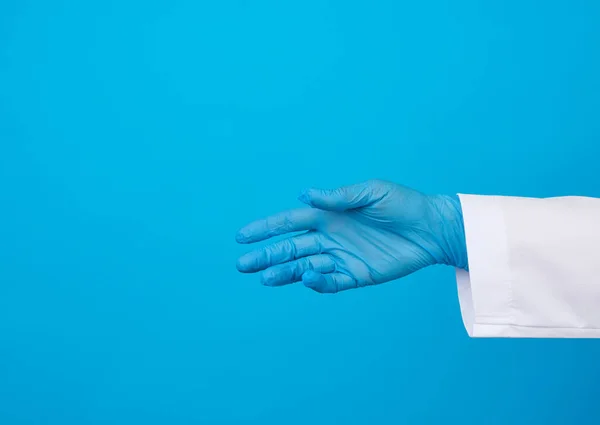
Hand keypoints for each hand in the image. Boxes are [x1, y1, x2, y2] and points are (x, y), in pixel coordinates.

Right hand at [235, 179, 467, 292]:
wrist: (432, 228)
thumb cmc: (403, 204)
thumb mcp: (373, 191)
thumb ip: (339, 196)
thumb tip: (304, 194)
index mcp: (328, 214)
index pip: (289, 222)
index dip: (265, 228)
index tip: (242, 236)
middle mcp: (330, 236)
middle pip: (290, 247)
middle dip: (266, 255)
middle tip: (242, 265)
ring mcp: (342, 257)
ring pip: (305, 266)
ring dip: (284, 272)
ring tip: (265, 279)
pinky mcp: (357, 275)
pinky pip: (332, 282)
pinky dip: (317, 282)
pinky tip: (307, 279)